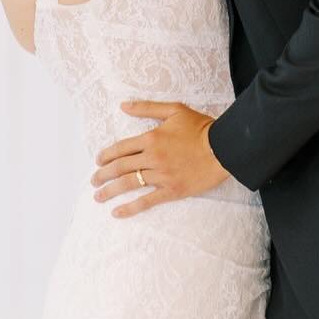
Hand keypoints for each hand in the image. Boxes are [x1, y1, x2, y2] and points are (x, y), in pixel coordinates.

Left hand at [93, 102, 229, 216]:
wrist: (224, 147)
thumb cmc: (201, 127)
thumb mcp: (174, 110)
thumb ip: (147, 108)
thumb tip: (123, 105)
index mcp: (151, 138)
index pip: (120, 148)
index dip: (105, 156)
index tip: (98, 162)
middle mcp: (153, 158)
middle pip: (120, 168)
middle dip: (102, 175)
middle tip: (93, 181)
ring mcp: (162, 176)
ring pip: (129, 184)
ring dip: (110, 191)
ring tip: (98, 197)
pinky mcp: (172, 191)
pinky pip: (147, 201)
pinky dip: (130, 208)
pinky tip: (117, 212)